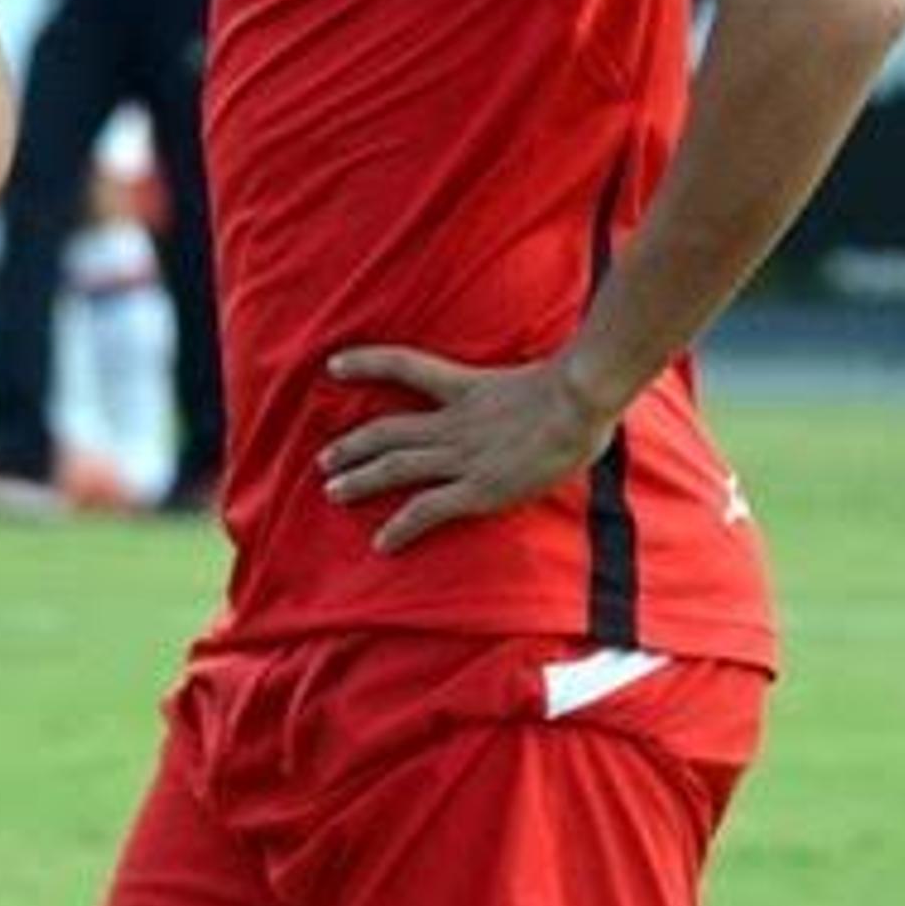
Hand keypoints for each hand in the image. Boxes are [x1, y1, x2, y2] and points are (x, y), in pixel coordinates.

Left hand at [318, 344, 631, 554]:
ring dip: (360, 480)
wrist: (580, 403)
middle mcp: (454, 422)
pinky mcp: (478, 489)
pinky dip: (400, 526)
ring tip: (331, 492)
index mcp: (467, 388)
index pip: (405, 365)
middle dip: (353, 445)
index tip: (333, 365)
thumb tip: (537, 386)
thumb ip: (524, 384)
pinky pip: (427, 509)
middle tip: (324, 459)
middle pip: (388, 430)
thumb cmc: (577, 387)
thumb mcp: (540, 374)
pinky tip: (381, 542)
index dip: (366, 363)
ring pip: (395, 467)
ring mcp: (463, 456)